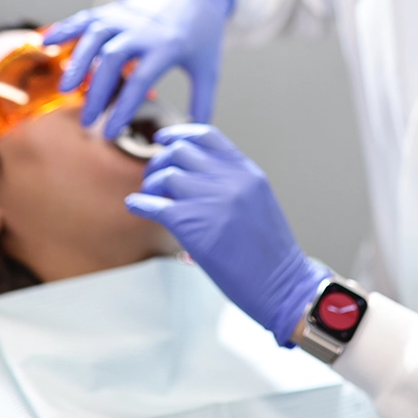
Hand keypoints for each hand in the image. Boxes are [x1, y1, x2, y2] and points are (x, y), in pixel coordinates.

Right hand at [44, 0, 235, 138]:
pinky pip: (86, 18)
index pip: (141, 81)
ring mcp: (126, 17)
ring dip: (78, 63)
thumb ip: (202, 104)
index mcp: (168, 47)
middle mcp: (143, 30)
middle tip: (88, 122)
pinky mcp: (114, 9)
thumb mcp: (209, 69)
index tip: (110, 132)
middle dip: (98, 93)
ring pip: (95, 37)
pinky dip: (66, 29)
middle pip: (113, 60)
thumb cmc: (204, 35)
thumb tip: (192, 136)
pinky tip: (47, 44)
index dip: (123, 108)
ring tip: (65, 91)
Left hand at [125, 124, 327, 346]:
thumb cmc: (269, 251)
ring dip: (151, 185)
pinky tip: (136, 206)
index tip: (163, 138)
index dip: (180, 134)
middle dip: (161, 162)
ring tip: (151, 198)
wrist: (281, 283)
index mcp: (247, 172)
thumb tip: (196, 176)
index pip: (207, 137)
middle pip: (180, 152)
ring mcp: (210, 200)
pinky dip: (140, 203)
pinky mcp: (192, 224)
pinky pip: (154, 204)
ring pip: (166, 176)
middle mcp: (229, 179)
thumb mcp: (259, 201)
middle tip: (155, 180)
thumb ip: (232, 183)